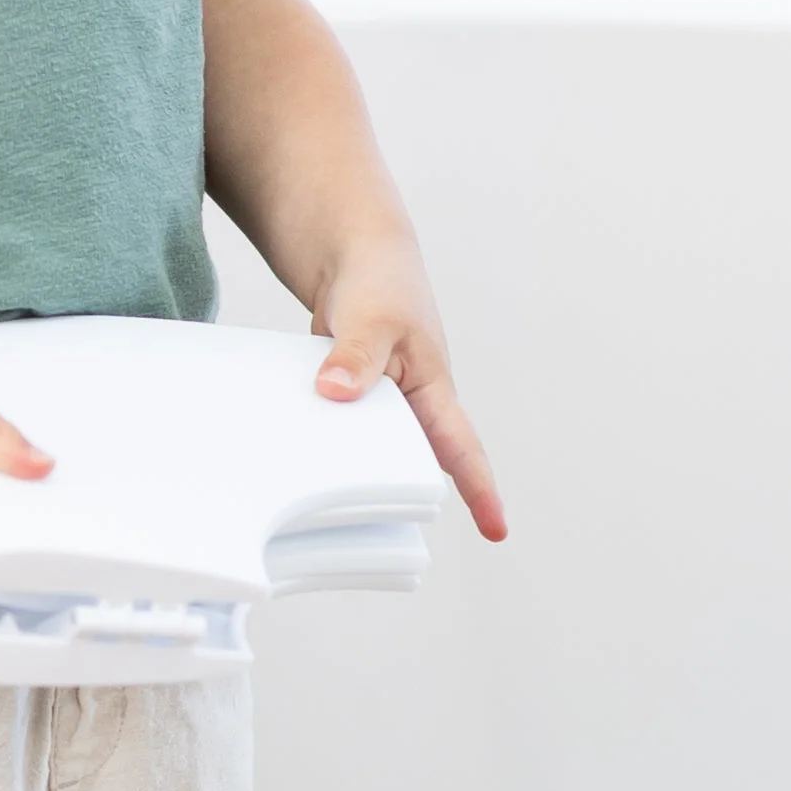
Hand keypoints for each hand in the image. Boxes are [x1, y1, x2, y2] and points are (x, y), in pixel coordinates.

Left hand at [303, 261, 508, 541]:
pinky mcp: (349, 400)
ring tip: (325, 508)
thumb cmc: (382, 284)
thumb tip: (335, 392)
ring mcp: (380, 405)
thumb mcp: (372, 318)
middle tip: (378, 529)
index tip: (496, 531)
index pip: (463, 448)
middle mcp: (412, 406)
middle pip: (410, 463)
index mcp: (433, 391)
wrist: (356, 258)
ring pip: (370, 451)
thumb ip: (356, 356)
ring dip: (352, 472)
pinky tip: (294, 462)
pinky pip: (339, 432)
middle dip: (400, 497)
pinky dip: (323, 444)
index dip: (480, 490)